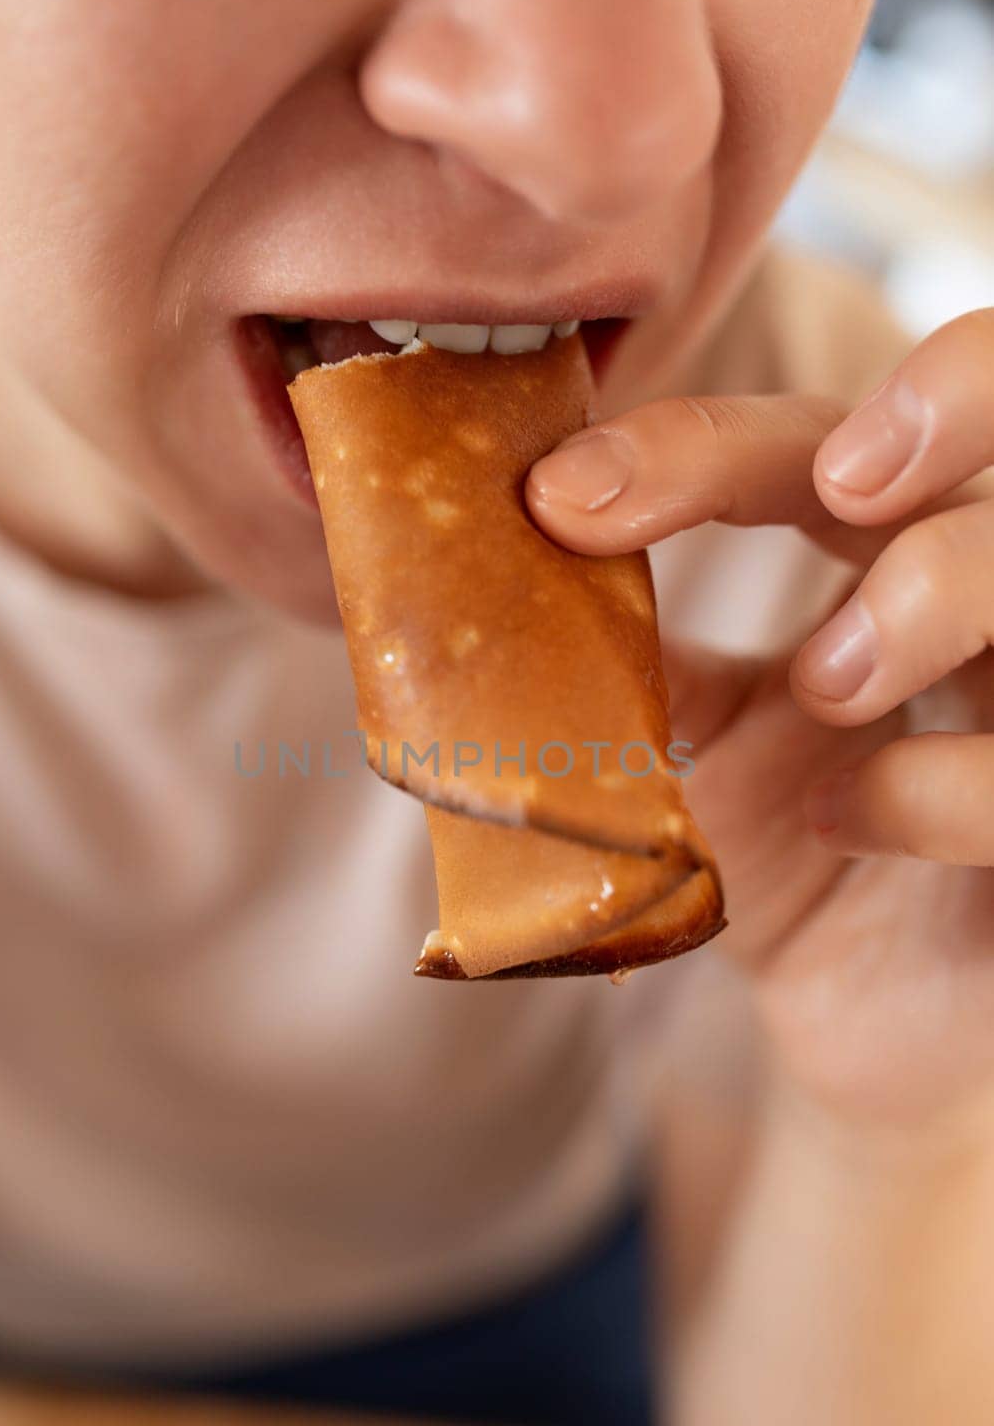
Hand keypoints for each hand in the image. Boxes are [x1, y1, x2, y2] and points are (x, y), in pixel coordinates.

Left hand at [528, 311, 993, 1130]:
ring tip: (825, 687)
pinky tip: (854, 827)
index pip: (813, 438)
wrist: (888, 1016)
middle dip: (934, 409)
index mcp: (886, 551)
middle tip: (839, 485)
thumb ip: (629, 670)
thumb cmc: (806, 862)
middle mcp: (983, 588)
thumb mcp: (700, 752)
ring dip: (927, 598)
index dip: (696, 444)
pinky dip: (939, 785)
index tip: (560, 499)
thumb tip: (482, 607)